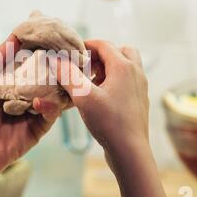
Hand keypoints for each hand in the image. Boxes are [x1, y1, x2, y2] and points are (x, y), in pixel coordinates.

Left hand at [0, 35, 60, 196]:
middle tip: (66, 50)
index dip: (43, 49)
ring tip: (63, 71)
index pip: (34, 62)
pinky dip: (49, 106)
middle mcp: (28, 93)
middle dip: (57, 64)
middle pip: (48, 76)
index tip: (52, 34)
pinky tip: (41, 100)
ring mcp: (35, 110)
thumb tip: (16, 35)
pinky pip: (51, 114)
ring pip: (55, 94)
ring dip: (60, 83)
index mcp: (15, 81)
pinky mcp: (39, 127)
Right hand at [57, 40, 172, 196]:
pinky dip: (114, 80)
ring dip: (108, 68)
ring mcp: (140, 87)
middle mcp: (136, 73)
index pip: (104, 45)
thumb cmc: (108, 122)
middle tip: (86, 67)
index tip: (71, 54)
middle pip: (120, 51)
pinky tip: (100, 97)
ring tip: (91, 83)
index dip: (86, 46)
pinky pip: (127, 81)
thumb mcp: (83, 96)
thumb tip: (56, 59)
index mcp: (124, 67)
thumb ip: (68, 75)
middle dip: (101, 55)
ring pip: (125, 66)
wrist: (130, 151)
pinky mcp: (139, 100)